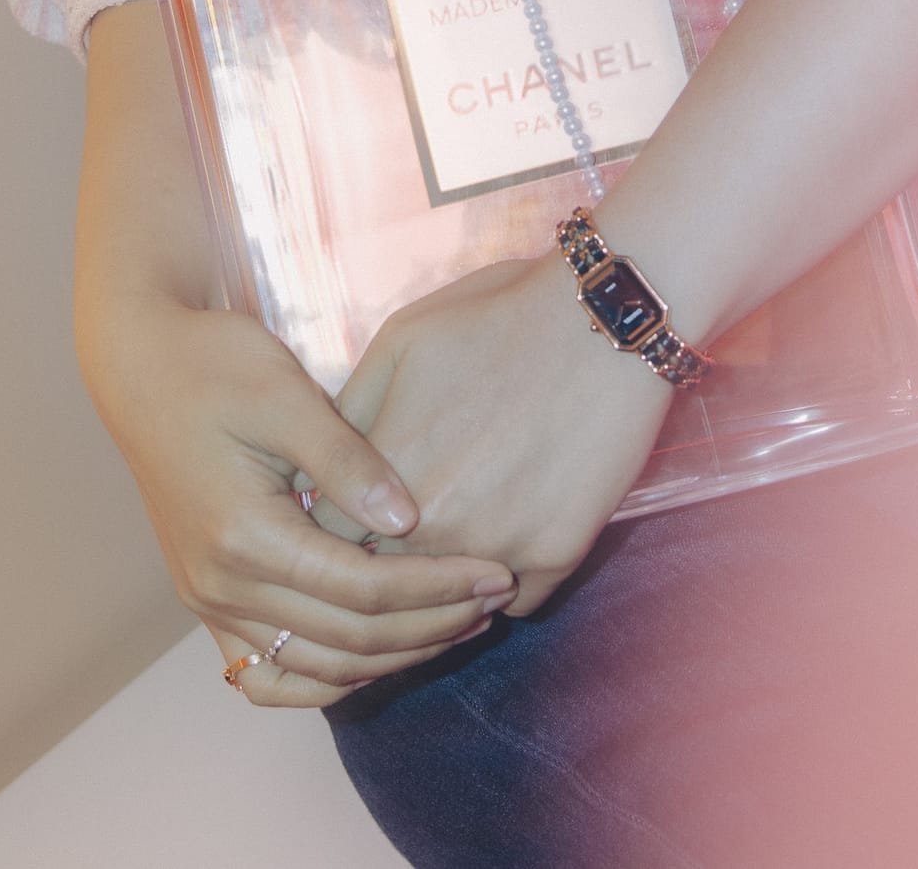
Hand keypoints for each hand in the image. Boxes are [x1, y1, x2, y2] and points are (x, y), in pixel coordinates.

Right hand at [82, 291, 517, 706]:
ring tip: (454, 627)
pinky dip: (325, 676)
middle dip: (430, 627)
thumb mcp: (286, 394)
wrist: (140, 365)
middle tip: (496, 601)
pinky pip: (266, 672)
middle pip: (347, 641)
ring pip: (312, 669)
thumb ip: (346, 462)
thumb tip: (406, 521)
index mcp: (244, 537)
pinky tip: (376, 655)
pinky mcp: (208, 597)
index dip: (438, 588)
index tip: (497, 573)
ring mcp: (208, 601)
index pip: (363, 590)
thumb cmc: (215, 365)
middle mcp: (221, 586)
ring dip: (388, 659)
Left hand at [339, 256, 671, 614]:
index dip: (339, 526)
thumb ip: (348, 414)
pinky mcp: (555, 558)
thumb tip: (314, 471)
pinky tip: (519, 527)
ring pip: (448, 600)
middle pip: (386, 581)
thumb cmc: (498, 317)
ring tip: (464, 533)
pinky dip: (512, 576)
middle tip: (414, 526)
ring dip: (447, 579)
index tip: (356, 511)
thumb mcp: (400, 341)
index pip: (327, 542)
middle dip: (390, 560)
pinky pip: (516, 599)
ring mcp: (494, 551)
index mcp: (382, 478)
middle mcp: (431, 529)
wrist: (603, 320)